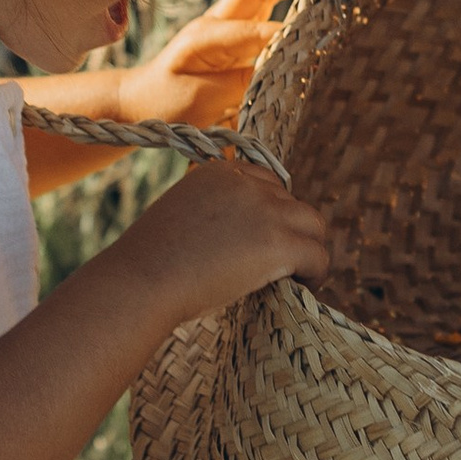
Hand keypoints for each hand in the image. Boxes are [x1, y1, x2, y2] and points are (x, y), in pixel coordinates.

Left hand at [116, 0, 298, 131]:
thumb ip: (239, 84)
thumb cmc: (168, 104)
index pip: (252, 32)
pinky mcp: (229, 23)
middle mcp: (215, 20)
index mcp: (206, 39)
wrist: (142, 99)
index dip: (284, 33)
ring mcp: (222, 18)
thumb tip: (277, 67)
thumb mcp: (201, 100)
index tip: (316, 32)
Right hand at [118, 152, 329, 327]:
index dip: (270, 213)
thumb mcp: (178, 218)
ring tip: (298, 275)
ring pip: (313, 224)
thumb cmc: (148, 264)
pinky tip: (302, 287)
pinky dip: (316, 273)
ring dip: (309, 248)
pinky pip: (319, 255)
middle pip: (292, 202)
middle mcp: (246, 184)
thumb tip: (237, 240)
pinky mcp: (280, 243)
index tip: (264, 238)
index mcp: (218, 172)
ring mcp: (266, 211)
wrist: (140, 281)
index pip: (266, 182)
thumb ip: (212, 215)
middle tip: (281, 262)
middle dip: (290, 229)